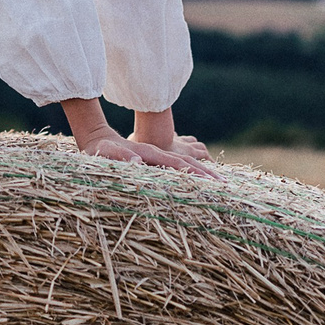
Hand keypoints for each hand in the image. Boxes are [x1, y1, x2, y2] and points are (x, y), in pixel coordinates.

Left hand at [75, 128, 220, 178]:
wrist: (97, 138)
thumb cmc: (100, 149)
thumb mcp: (106, 153)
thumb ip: (120, 156)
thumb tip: (138, 162)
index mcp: (151, 154)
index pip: (178, 164)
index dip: (195, 172)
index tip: (211, 181)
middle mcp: (159, 153)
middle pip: (188, 162)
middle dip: (207, 173)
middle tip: (226, 185)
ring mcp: (158, 155)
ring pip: (186, 163)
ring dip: (202, 172)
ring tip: (218, 182)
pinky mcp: (155, 159)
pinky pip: (177, 166)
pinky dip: (190, 172)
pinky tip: (196, 181)